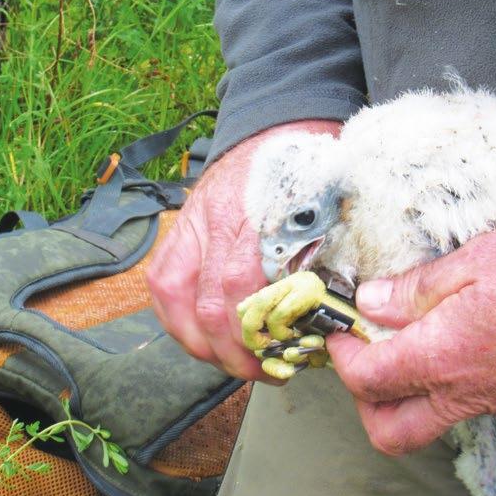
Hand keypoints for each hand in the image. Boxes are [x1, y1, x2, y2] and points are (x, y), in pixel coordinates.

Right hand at [146, 119, 343, 380]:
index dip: (256, 334)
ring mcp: (190, 225)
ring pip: (174, 301)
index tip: (282, 358)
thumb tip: (333, 313)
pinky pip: (162, 284)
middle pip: (206, 305)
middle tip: (262, 371)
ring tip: (231, 362)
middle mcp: (213, 221)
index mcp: (255, 212)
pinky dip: (177, 320)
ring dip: (201, 343)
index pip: (240, 287)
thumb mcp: (327, 204)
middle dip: (232, 352)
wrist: (274, 123)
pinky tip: (200, 340)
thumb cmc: (306, 167)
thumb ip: (324, 253)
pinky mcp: (177, 230)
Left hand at [325, 213, 495, 454]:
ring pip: (433, 422)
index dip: (343, 356)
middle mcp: (466, 394)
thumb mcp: (476, 260)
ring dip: (409, 394)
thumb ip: (416, 290)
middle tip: (368, 357)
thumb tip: (371, 304)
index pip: (367, 380)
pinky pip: (473, 406)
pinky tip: (463, 341)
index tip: (343, 328)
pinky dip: (451, 384)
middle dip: (366, 404)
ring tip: (415, 342)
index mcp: (443, 358)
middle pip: (392, 433)